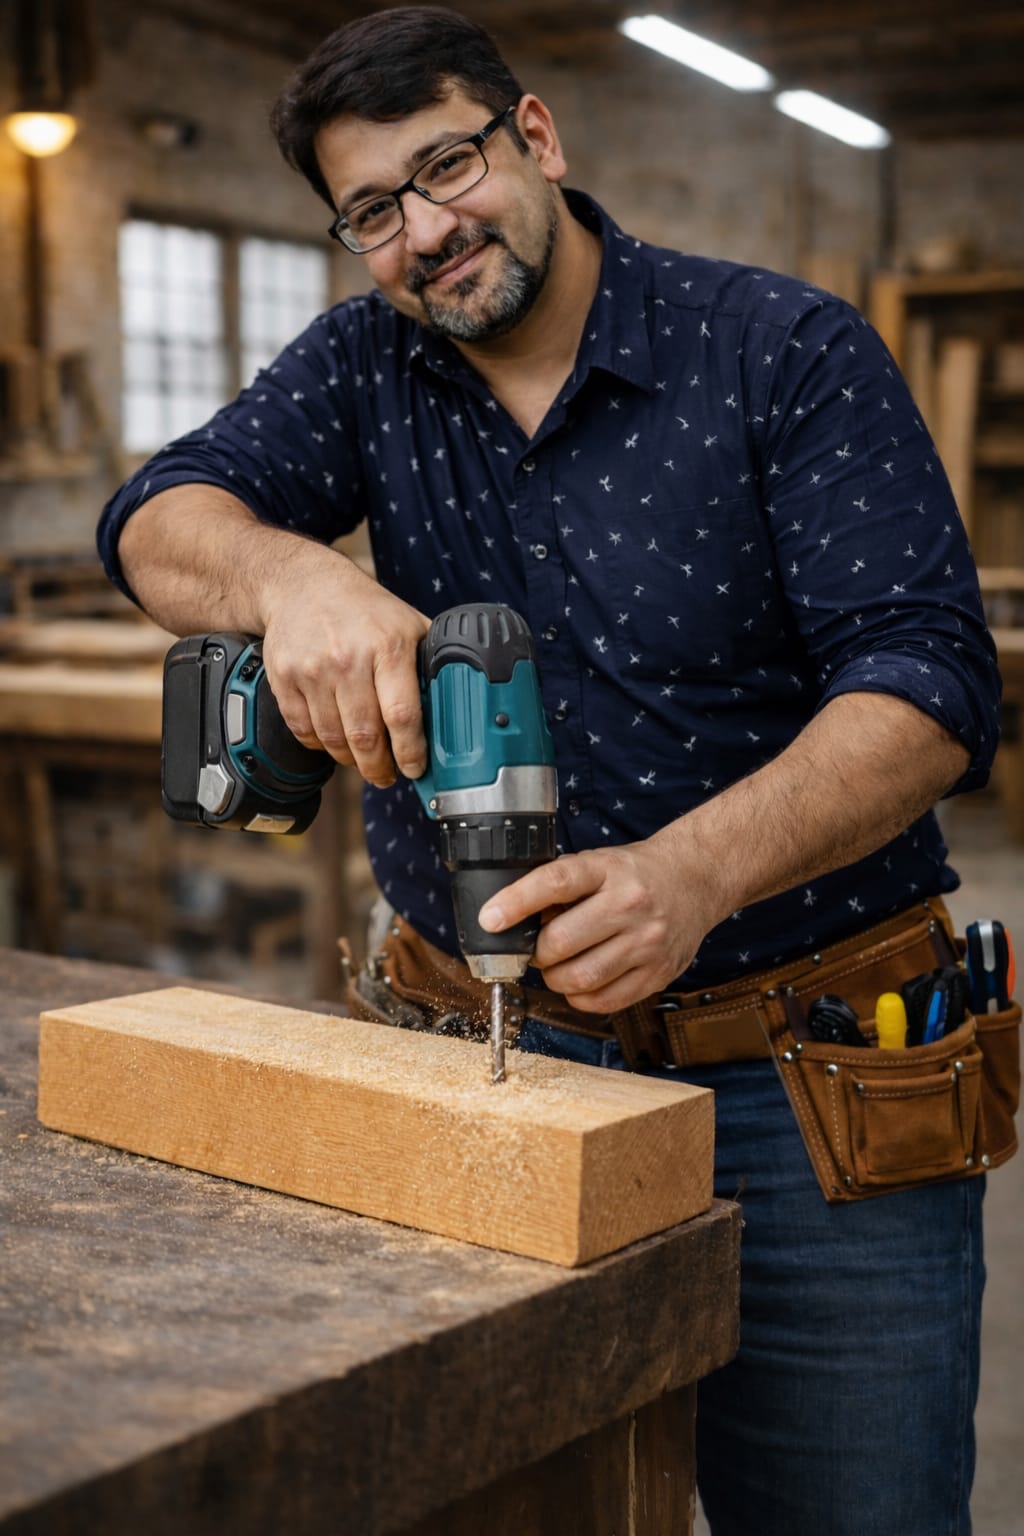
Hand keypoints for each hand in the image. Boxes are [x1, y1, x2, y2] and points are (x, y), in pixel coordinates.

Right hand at [260, 550, 430, 787]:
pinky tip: (334, 741)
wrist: (303, 585)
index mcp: (388, 646)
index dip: (410, 752)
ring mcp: (312, 670)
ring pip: (333, 740)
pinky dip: (320, 745)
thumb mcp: (408, 623)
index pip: (402, 715)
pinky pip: (303, 731)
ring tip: (362, 761)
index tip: (415, 768)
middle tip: (387, 775)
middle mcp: (349, 659)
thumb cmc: (364, 609)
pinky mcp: (284, 678)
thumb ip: (429, 662)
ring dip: (351, 760)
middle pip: (365, 737)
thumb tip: (455, 704)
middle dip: (379, 768)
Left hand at [478, 831, 718, 1012]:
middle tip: (537, 950)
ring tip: (559, 966)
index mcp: (608, 869)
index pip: (555, 883)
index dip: (516, 902)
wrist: (695, 880)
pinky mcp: (658, 973)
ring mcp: (647, 942)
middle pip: (561, 942)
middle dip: (536, 953)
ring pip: (580, 978)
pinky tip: (581, 982)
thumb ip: (559, 886)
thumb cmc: (635, 874)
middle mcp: (630, 904)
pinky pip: (604, 1001)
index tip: (490, 918)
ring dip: (555, 979)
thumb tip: (511, 919)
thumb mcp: (597, 862)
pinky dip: (581, 997)